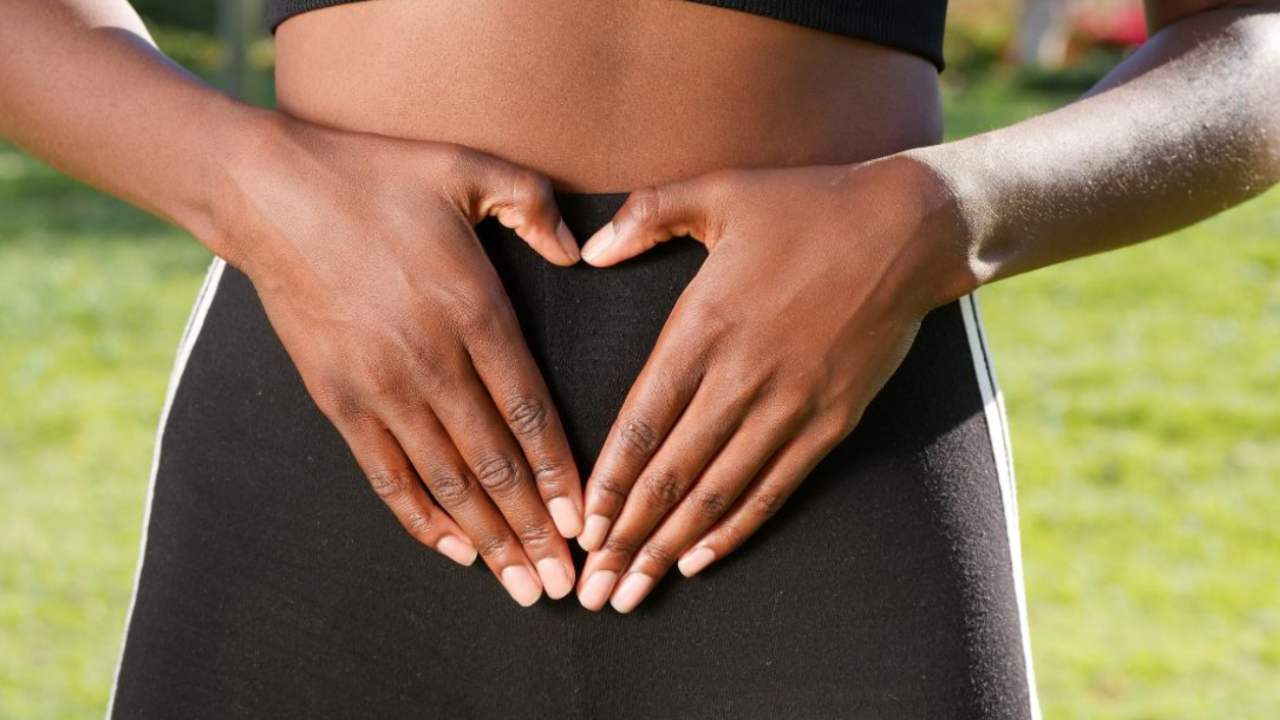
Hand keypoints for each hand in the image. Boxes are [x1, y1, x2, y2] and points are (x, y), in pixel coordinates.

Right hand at [213, 114, 585, 605]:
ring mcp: (380, 388)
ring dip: (488, 539)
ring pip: (447, 482)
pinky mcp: (336, 400)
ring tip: (522, 585)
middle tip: (567, 582)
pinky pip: (387, 475)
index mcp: (474, 311)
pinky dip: (421, 518)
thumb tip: (579, 251)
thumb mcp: (469, 169)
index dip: (561, 473)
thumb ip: (534, 207)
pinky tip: (454, 551)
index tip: (586, 522)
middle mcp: (430, 361)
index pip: (530, 411)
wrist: (270, 193)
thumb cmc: (377, 176)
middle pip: (495, 464)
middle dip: (535, 529)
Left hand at [570, 157, 969, 611]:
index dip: (609, 480)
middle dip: (627, 536)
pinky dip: (736, 527)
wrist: (907, 229)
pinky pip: (775, 486)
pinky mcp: (831, 420)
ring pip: (719, 491)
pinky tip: (701, 558)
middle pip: (672, 472)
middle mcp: (742, 375)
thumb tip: (589, 251)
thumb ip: (645, 218)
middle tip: (593, 588)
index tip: (580, 528)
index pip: (643, 420)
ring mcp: (790, 404)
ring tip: (634, 591)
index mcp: (704, 324)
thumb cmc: (806, 206)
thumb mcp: (718, 191)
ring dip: (671, 545)